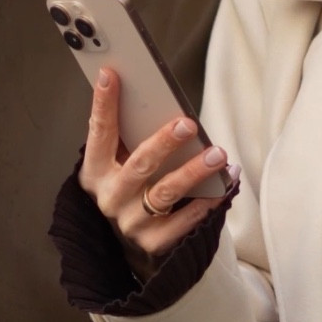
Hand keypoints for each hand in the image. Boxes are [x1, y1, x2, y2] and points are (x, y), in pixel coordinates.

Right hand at [78, 68, 232, 277]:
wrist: (129, 247)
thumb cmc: (130, 191)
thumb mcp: (117, 166)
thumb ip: (126, 139)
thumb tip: (143, 95)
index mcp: (95, 173)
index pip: (99, 133)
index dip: (103, 104)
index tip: (110, 74)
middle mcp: (110, 198)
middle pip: (140, 165)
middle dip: (164, 143)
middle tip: (188, 123)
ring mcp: (132, 223)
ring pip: (166, 193)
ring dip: (194, 171)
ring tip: (218, 154)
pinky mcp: (155, 242)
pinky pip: (187, 219)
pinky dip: (209, 200)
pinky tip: (226, 181)